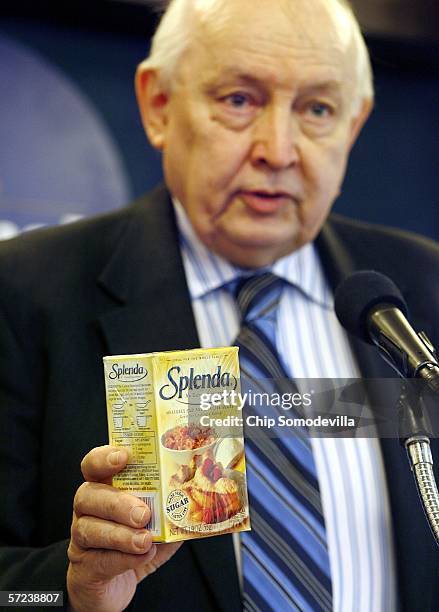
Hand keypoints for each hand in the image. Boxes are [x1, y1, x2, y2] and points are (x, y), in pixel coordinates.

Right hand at [67, 445, 181, 611]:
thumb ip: (168, 509)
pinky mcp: (84, 569)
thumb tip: (190, 498)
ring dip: (120, 534)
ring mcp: (80, 539)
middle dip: (117, 503)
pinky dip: (124, 559)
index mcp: (103, 489)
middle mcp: (87, 510)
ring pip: (89, 529)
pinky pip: (99, 561)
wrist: (111, 589)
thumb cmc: (132, 546)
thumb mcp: (156, 523)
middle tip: (143, 513)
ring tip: (145, 540)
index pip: (93, 465)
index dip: (104, 458)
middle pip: (88, 495)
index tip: (123, 457)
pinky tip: (143, 556)